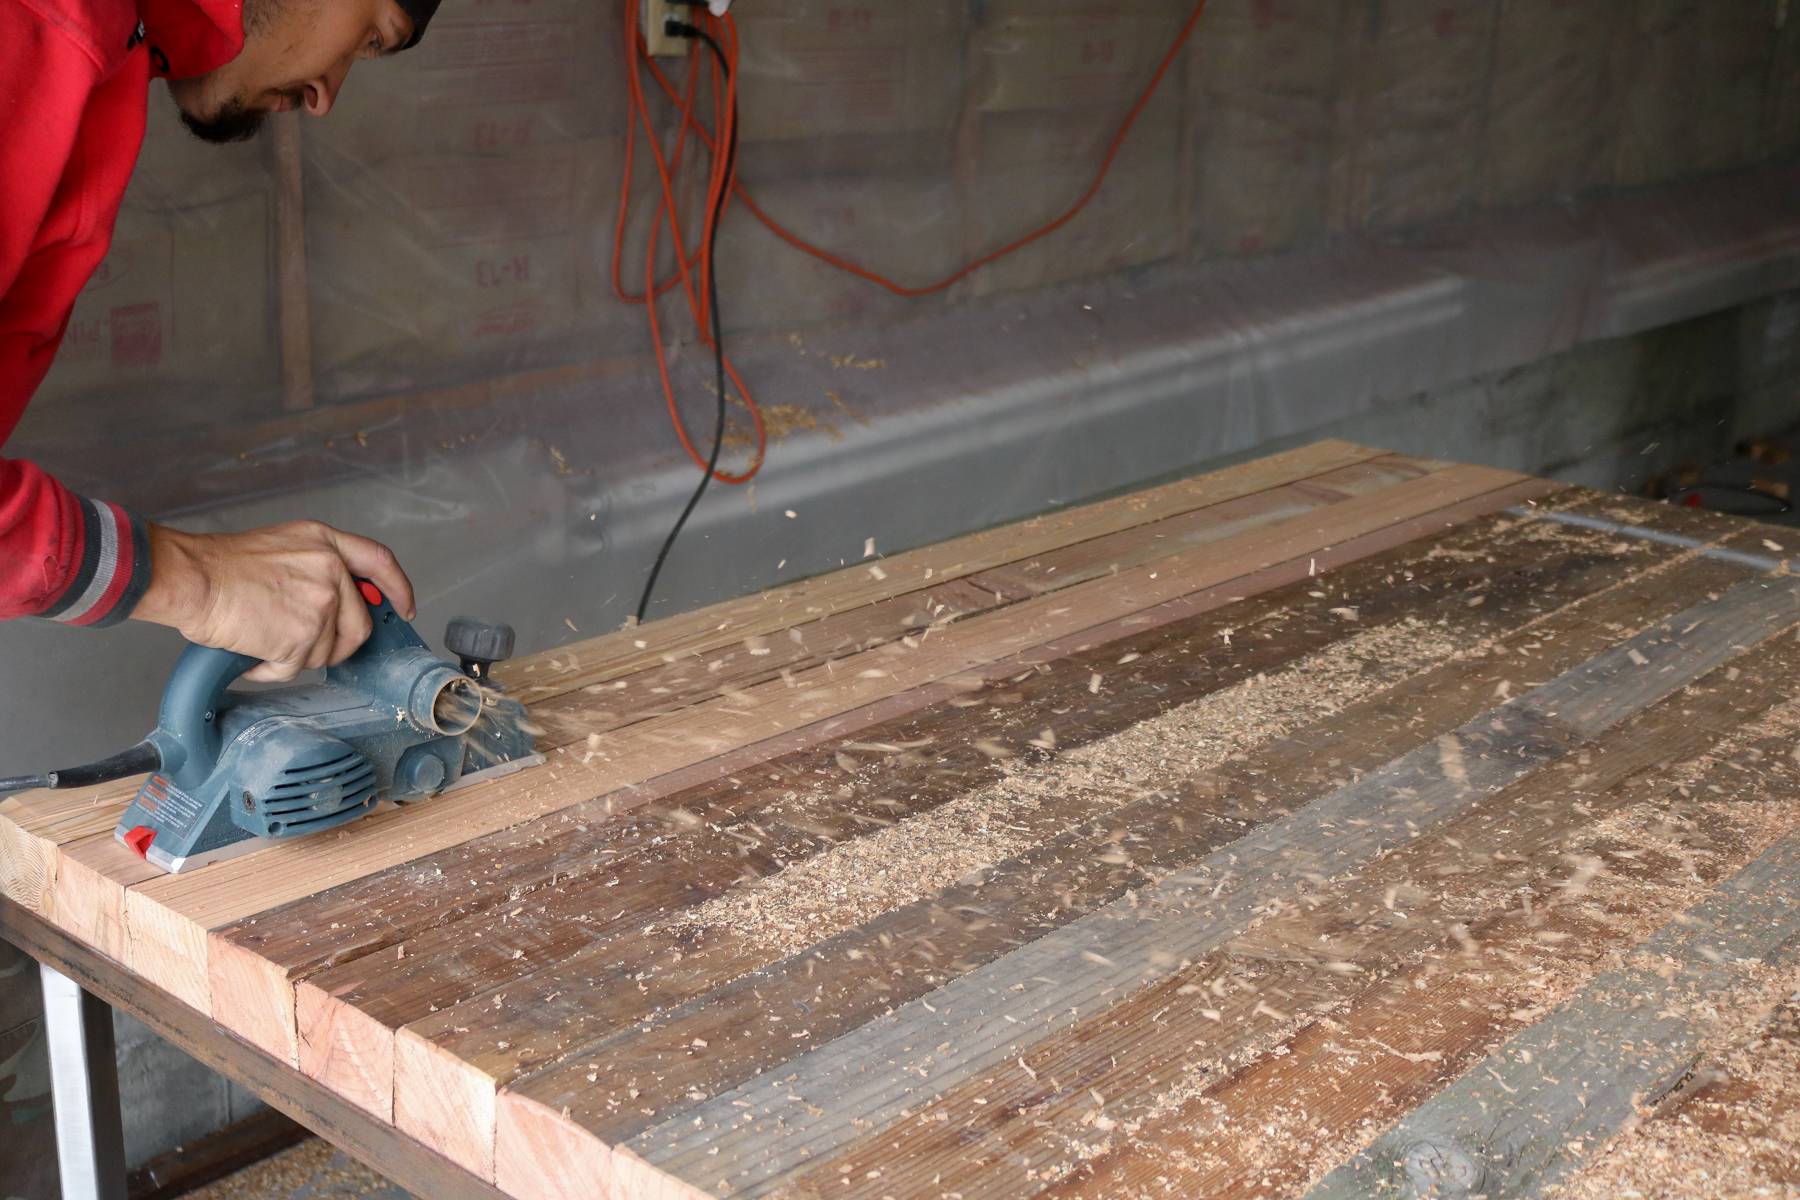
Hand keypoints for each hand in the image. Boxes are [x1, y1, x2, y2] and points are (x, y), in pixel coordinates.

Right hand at [132, 521, 416, 681]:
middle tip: (300, 645)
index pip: (381, 562)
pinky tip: (253, 654)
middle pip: (358, 625)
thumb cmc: (220, 565)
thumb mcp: (283, 545)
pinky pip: (296, 667)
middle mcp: (331, 570)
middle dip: (333, 645)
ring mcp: (321, 603)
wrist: (192, 578)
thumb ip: (318, 565)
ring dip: (295, 656)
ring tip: (262, 641)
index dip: (398, 587)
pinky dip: (272, 669)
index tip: (404, 606)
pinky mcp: (303, 635)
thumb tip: (340, 597)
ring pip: (326, 652)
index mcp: (325, 543)